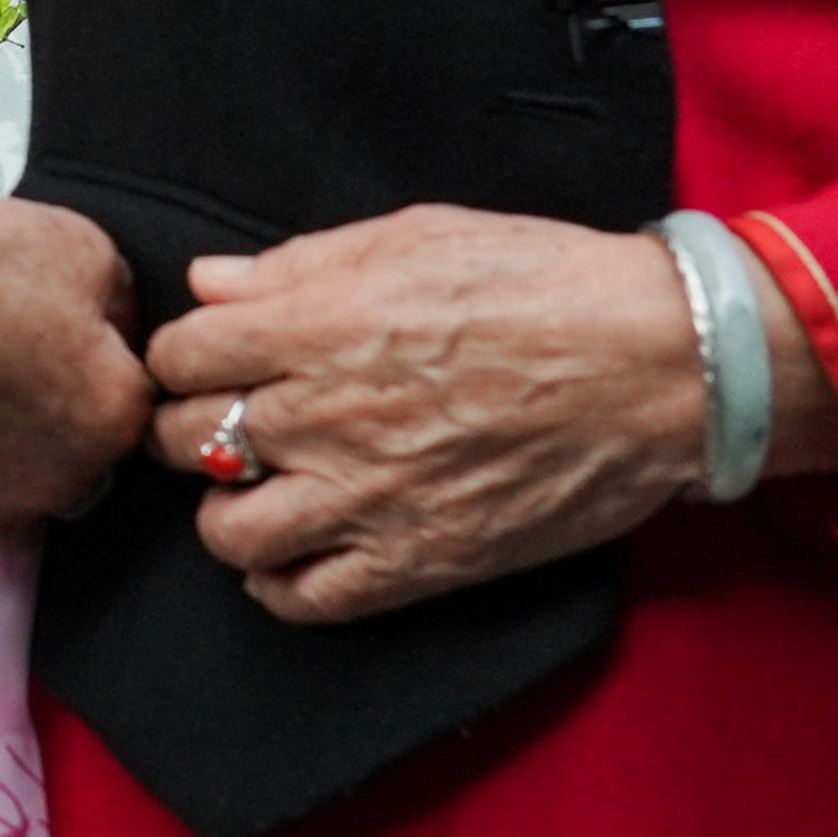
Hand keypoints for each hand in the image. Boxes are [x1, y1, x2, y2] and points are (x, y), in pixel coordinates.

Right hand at [0, 142, 149, 554]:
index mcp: (112, 416)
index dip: (93, 369)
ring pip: (17, 501)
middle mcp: (60, 485)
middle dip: (53, 424)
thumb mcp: (81, 246)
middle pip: (80, 465)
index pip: (136, 410)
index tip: (55, 345)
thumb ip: (124, 311)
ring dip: (1, 464)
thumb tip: (120, 340)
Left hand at [139, 204, 724, 623]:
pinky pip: (305, 598)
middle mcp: (326, 416)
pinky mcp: (417, 563)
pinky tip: (297, 553)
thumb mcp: (416, 238)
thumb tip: (209, 285)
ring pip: (228, 533)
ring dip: (228, 513)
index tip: (208, 359)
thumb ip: (300, 265)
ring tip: (261, 491)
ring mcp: (368, 498)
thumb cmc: (544, 283)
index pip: (178, 355)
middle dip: (188, 429)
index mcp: (318, 327)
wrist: (660, 366)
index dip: (183, 355)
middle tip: (224, 422)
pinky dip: (282, 583)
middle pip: (185, 442)